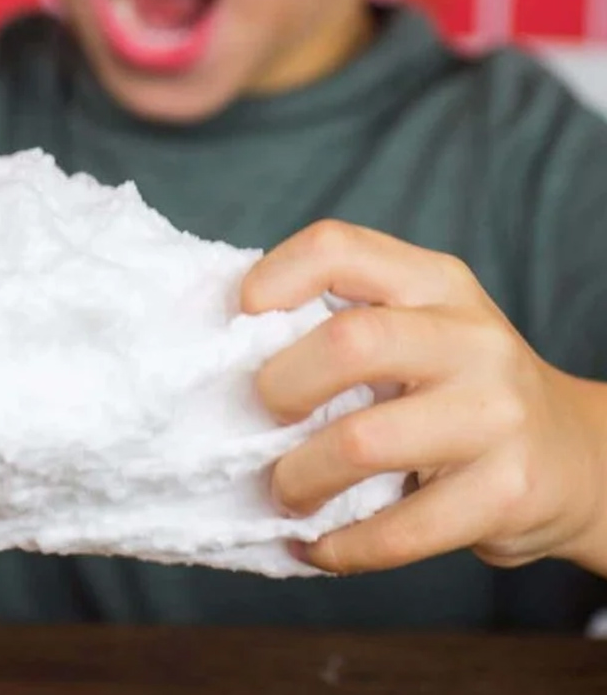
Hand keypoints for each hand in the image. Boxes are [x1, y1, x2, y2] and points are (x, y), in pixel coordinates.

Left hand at [242, 220, 604, 574]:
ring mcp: (495, 414)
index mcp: (433, 282)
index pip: (337, 247)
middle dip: (280, 387)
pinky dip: (342, 547)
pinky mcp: (506, 491)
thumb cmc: (456, 388)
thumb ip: (342, 318)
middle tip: (263, 418)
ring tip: (286, 492)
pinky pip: (400, 530)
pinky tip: (318, 546)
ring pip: (363, 442)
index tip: (240, 320)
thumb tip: (222, 343)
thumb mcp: (418, 326)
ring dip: (300, 478)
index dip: (272, 278)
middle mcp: (470, 337)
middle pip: (349, 342)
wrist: (574, 455)